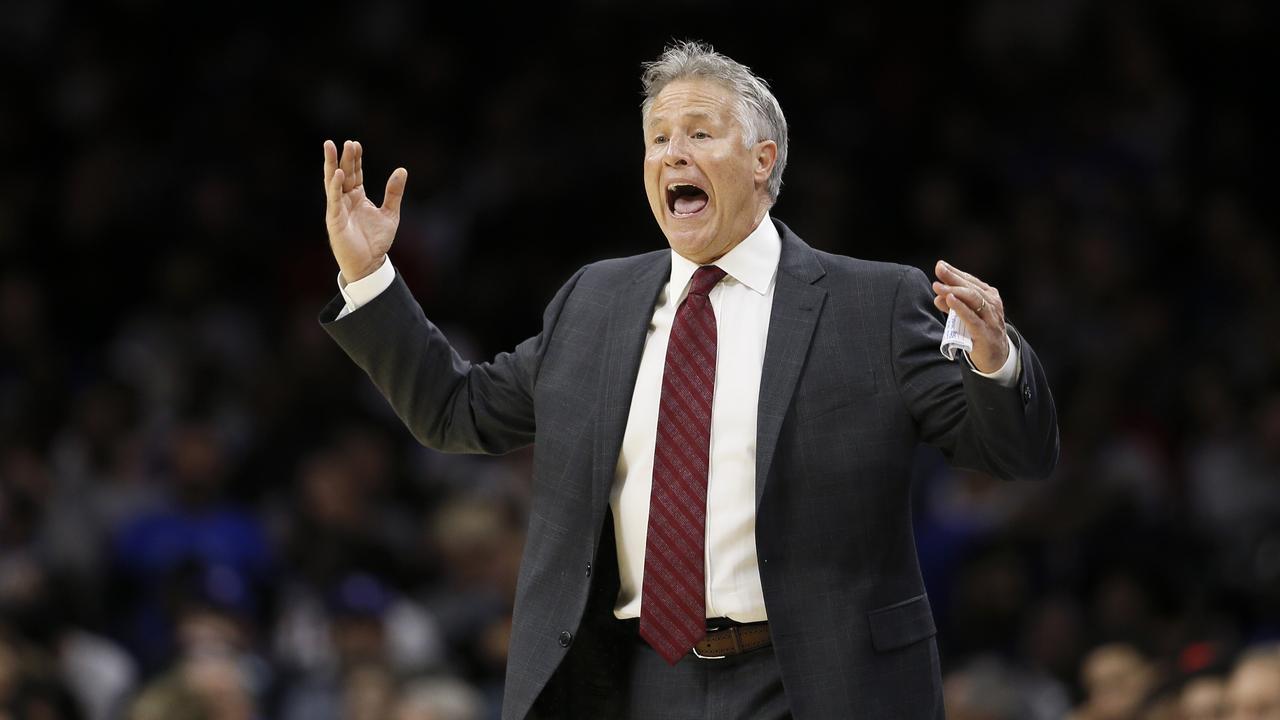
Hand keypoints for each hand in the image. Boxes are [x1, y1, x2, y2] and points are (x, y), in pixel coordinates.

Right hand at [323, 139, 407, 281]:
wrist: (370, 264)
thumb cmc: (376, 241)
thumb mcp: (390, 213)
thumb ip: (394, 192)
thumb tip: (402, 170)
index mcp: (357, 197)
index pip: (354, 173)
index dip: (355, 159)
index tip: (356, 144)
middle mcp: (345, 200)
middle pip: (343, 174)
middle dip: (344, 158)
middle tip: (345, 142)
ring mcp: (338, 209)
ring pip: (333, 183)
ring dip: (331, 165)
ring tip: (330, 147)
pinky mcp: (335, 220)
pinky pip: (334, 200)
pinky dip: (334, 187)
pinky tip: (337, 173)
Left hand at [931, 260, 1009, 372]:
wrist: (996, 357)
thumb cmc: (979, 333)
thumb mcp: (966, 316)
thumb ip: (953, 306)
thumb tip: (937, 297)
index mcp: (989, 296)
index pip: (970, 281)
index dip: (955, 272)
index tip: (940, 265)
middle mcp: (992, 304)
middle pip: (971, 287)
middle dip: (953, 278)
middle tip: (938, 270)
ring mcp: (990, 319)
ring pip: (973, 299)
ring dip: (954, 291)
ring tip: (938, 286)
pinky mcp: (985, 333)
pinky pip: (972, 318)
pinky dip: (960, 308)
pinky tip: (950, 300)